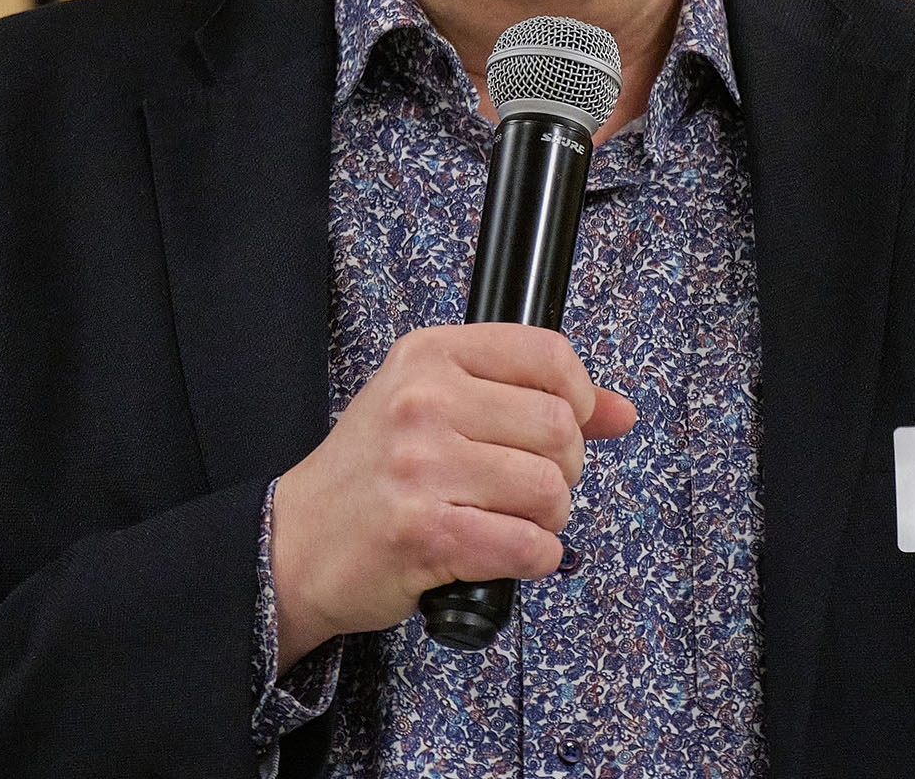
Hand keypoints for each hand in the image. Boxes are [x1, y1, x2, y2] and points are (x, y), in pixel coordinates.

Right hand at [268, 324, 637, 669]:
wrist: (294, 543)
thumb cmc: (373, 475)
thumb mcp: (437, 407)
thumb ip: (529, 397)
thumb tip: (620, 412)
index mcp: (429, 355)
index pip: (548, 354)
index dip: (580, 397)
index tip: (568, 426)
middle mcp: (423, 401)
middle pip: (558, 427)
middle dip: (562, 470)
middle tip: (527, 488)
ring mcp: (421, 466)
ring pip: (549, 489)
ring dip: (546, 520)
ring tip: (508, 522)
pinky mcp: (423, 532)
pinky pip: (527, 545)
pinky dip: (532, 559)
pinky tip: (503, 554)